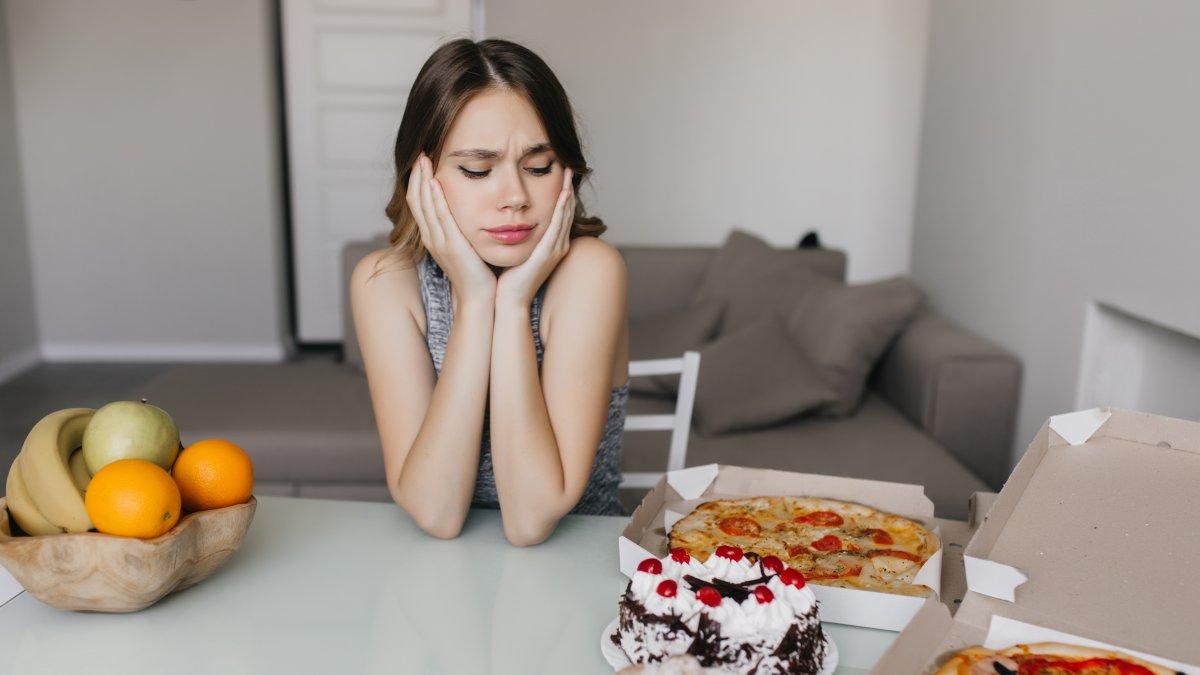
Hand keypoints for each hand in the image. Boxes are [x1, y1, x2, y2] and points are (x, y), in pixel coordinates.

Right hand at [407, 152, 496, 305]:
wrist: (480, 298)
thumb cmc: (477, 273)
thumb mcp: (464, 246)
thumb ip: (460, 229)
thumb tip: (466, 211)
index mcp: (433, 237)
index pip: (418, 204)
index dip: (418, 182)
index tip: (422, 162)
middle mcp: (431, 238)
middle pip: (416, 200)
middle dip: (417, 176)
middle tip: (420, 154)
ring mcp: (439, 242)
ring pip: (424, 205)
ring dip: (423, 181)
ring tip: (424, 160)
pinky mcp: (451, 245)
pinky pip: (440, 217)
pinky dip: (436, 198)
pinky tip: (435, 182)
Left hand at [495, 166, 574, 308]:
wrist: (508, 300)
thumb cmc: (508, 279)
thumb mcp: (517, 252)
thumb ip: (518, 236)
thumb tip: (510, 221)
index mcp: (551, 246)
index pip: (560, 215)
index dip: (562, 195)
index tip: (559, 176)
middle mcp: (558, 246)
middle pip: (566, 211)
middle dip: (568, 189)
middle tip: (569, 167)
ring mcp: (555, 250)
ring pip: (564, 215)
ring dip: (567, 193)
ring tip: (568, 174)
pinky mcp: (548, 253)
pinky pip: (557, 226)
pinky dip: (561, 209)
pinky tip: (563, 195)